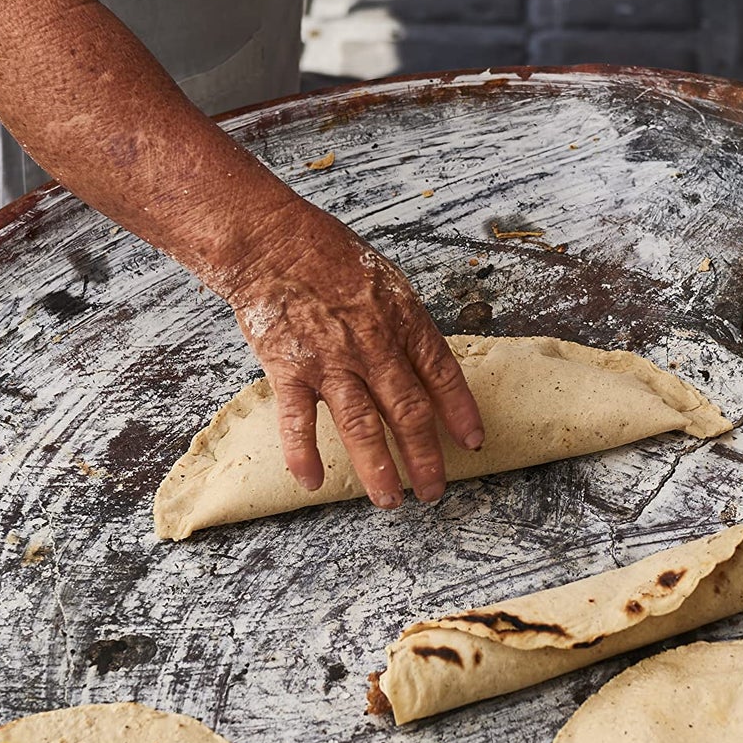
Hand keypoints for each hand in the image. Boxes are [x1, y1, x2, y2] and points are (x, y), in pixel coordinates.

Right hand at [222, 200, 482, 507]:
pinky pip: (297, 421)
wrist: (270, 241)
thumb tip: (426, 367)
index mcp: (401, 318)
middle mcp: (371, 344)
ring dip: (378, 469)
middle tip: (434, 490)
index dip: (460, 411)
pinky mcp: (288, 369)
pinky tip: (311, 482)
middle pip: (408, 411)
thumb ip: (404, 325)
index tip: (473, 441)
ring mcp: (329, 360)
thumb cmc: (328, 254)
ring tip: (390, 502)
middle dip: (426, 457)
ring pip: (361, 426)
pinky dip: (303, 454)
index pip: (442, 373)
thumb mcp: (385, 280)